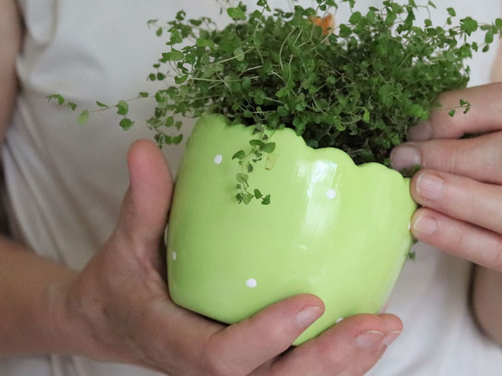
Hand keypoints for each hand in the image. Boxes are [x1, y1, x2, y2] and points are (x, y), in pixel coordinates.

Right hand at [52, 140, 400, 374]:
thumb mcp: (126, 245)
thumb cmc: (123, 283)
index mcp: (178, 343)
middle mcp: (212, 370)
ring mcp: (239, 374)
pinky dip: (342, 362)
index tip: (310, 300)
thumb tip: (143, 148)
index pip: (223, 356)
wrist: (116, 321)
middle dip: (328, 358)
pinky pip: (301, 375)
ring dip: (347, 364)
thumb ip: (144, 204)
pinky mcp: (257, 368)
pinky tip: (374, 334)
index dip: (267, 336)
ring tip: (386, 327)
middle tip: (373, 324)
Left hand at [390, 82, 501, 278]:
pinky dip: (456, 236)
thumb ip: (472, 128)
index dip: (462, 111)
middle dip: (455, 155)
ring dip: (458, 196)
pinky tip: (423, 224)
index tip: (419, 125)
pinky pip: (499, 251)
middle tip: (408, 159)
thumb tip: (418, 134)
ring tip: (417, 188)